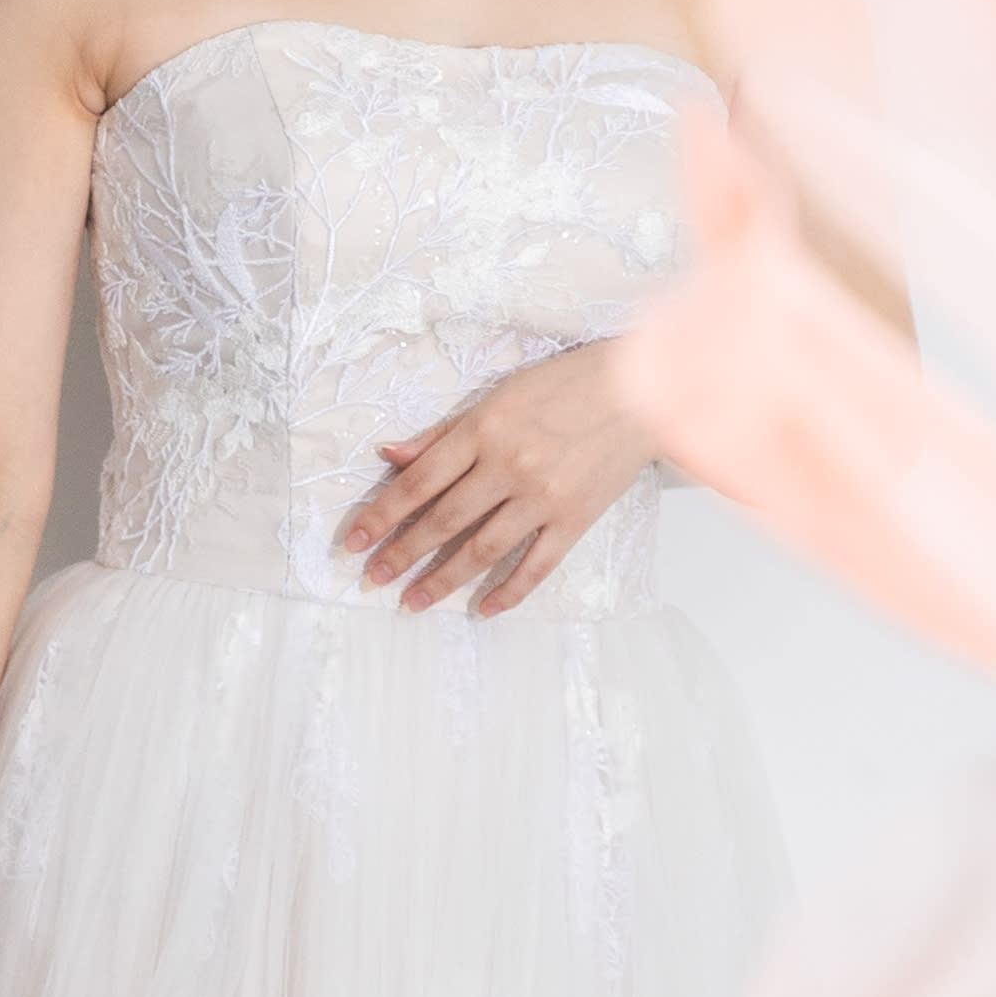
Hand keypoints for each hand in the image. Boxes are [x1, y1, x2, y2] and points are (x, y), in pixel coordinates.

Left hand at [335, 336, 653, 616]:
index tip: (355, 540)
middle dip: (402, 553)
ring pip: (482, 549)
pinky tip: (482, 610)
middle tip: (372, 579)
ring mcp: (543, 497)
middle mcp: (509, 466)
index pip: (419, 481)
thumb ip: (443, 433)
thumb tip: (389, 455)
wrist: (639, 392)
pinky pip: (537, 565)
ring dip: (443, 580)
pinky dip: (509, 592)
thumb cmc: (563, 386)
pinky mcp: (575, 519)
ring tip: (413, 601)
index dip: (382, 513)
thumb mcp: (496, 396)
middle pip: (443, 519)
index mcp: (484, 431)